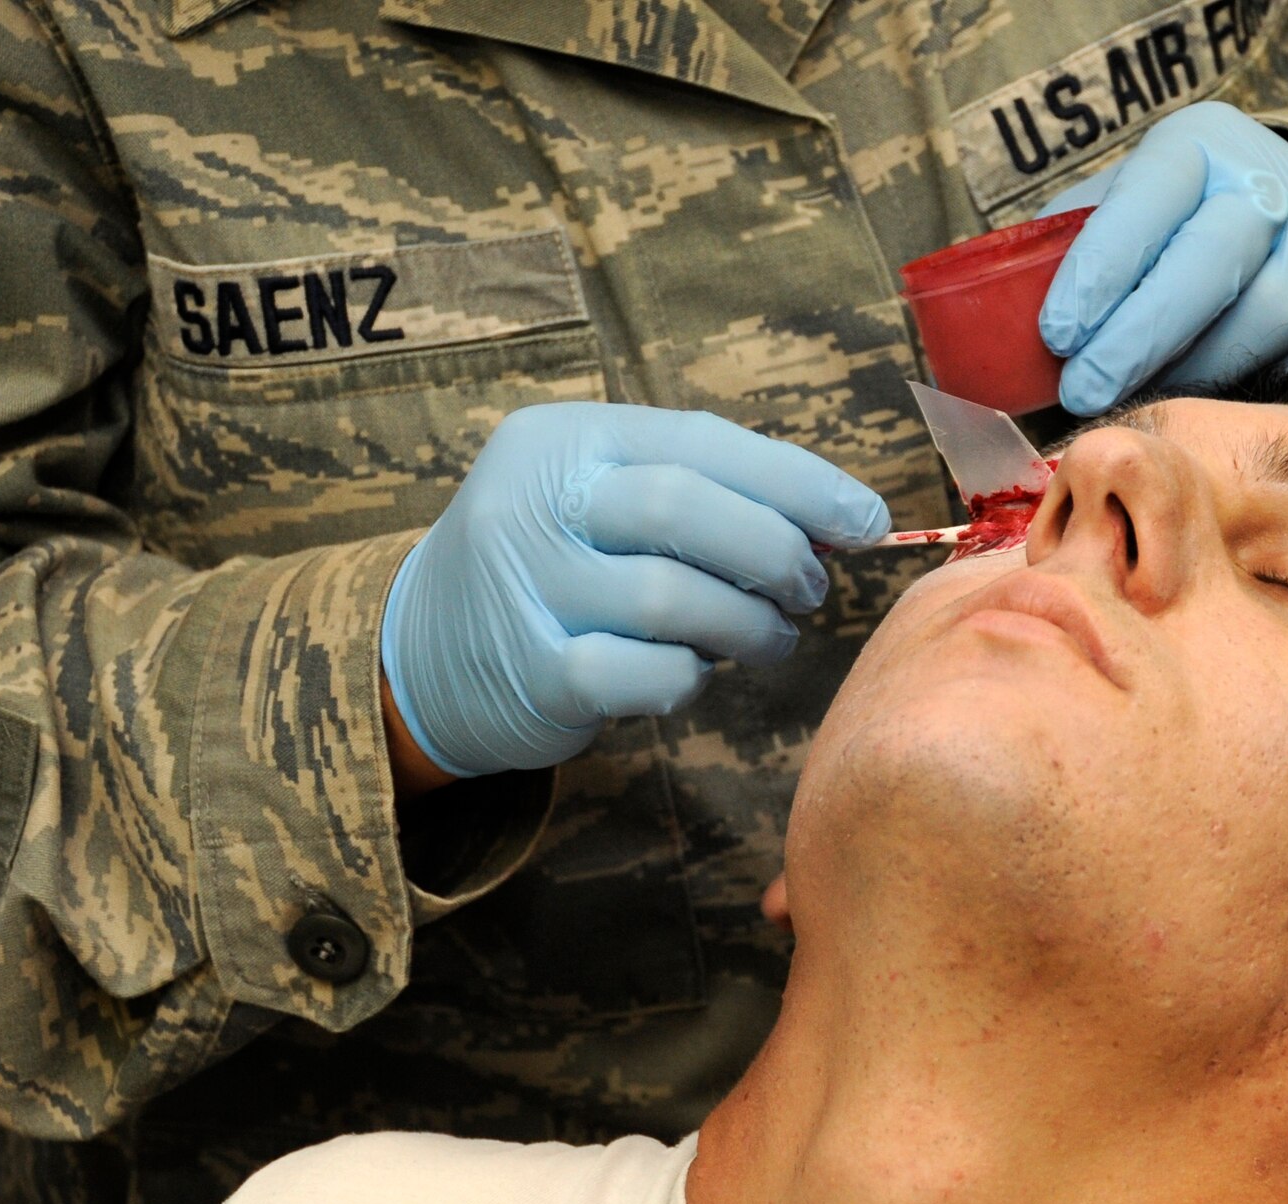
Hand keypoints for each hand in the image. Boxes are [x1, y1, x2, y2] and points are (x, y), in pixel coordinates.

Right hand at [380, 403, 889, 779]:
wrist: (422, 655)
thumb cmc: (556, 567)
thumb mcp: (604, 503)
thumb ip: (707, 498)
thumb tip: (839, 522)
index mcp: (564, 440)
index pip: (701, 441)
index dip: (798, 481)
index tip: (866, 520)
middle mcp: (534, 503)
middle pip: (688, 509)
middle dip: (776, 552)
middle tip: (810, 588)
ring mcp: (527, 589)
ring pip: (675, 599)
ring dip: (748, 626)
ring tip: (768, 639)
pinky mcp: (534, 673)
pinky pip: (649, 676)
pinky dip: (691, 680)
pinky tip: (694, 675)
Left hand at [1037, 102, 1287, 415]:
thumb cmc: (1175, 228)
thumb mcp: (1119, 210)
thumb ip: (1062, 253)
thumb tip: (987, 341)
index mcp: (1200, 149)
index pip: (1152, 195)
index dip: (1102, 268)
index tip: (1056, 334)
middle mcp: (1271, 188)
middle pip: (1212, 261)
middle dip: (1138, 336)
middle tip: (1082, 392)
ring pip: (1261, 320)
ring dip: (1188, 373)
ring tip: (1134, 401)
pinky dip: (1244, 394)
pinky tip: (1198, 407)